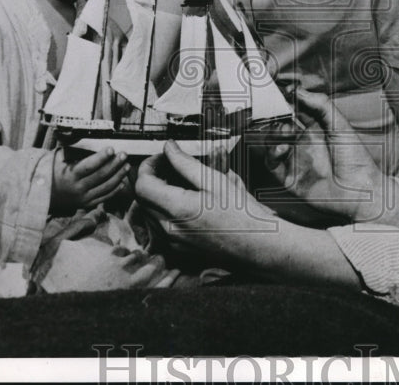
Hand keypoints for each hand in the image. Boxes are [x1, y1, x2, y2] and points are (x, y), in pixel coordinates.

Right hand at [50, 147, 129, 215]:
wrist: (45, 197)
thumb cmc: (53, 173)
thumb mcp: (58, 160)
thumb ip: (71, 149)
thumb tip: (83, 136)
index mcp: (70, 175)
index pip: (88, 166)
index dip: (101, 157)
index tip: (111, 148)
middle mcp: (78, 188)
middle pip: (100, 176)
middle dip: (114, 164)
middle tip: (124, 154)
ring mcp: (84, 198)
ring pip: (105, 187)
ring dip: (118, 176)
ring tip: (127, 165)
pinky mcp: (88, 204)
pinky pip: (104, 197)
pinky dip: (115, 190)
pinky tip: (122, 181)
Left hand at [135, 141, 279, 261]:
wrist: (257, 245)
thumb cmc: (242, 214)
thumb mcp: (215, 180)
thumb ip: (186, 163)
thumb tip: (169, 148)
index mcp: (178, 209)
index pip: (142, 185)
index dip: (147, 166)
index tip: (160, 158)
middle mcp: (169, 229)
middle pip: (142, 199)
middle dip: (151, 179)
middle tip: (170, 166)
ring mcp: (172, 242)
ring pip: (148, 213)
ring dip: (156, 195)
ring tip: (179, 183)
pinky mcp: (177, 250)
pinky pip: (158, 226)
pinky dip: (164, 210)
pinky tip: (184, 202)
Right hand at [266, 89, 398, 225]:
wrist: (361, 193)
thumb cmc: (356, 159)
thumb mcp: (341, 126)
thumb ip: (321, 106)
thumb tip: (298, 90)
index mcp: (315, 126)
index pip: (293, 108)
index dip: (283, 100)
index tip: (277, 91)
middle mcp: (301, 140)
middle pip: (278, 123)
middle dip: (272, 115)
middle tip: (272, 109)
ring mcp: (294, 157)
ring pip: (271, 140)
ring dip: (272, 133)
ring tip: (284, 130)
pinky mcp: (288, 176)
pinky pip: (271, 162)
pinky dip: (272, 152)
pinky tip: (282, 148)